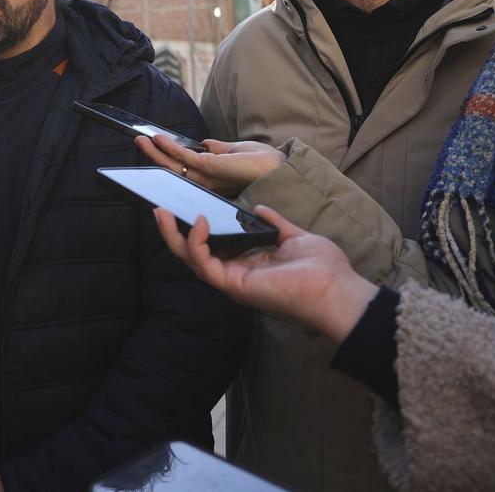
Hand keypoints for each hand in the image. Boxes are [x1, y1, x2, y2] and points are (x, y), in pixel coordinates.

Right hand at [136, 134, 284, 196]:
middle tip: (138, 142)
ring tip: (139, 140)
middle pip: (172, 170)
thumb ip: (216, 149)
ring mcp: (206, 177)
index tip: (154, 146)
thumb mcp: (234, 151)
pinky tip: (157, 138)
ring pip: (172, 166)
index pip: (183, 171)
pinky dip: (168, 147)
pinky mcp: (209, 168)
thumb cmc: (261, 162)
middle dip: (154, 156)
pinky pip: (182, 158)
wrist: (278, 168)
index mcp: (211, 179)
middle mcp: (205, 182)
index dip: (167, 160)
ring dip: (154, 152)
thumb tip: (203, 143)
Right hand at [153, 204, 377, 343]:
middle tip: (157, 209)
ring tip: (161, 212)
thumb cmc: (323, 269)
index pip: (211, 247)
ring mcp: (232, 281)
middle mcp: (235, 273)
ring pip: (190, 260)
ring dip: (172, 237)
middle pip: (193, 254)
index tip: (183, 206)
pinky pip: (205, 264)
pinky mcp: (233, 285)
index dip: (194, 229)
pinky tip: (198, 221)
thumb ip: (275, 224)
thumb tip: (260, 209)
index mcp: (247, 263)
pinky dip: (196, 243)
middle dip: (172, 233)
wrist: (337, 290)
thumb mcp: (294, 237)